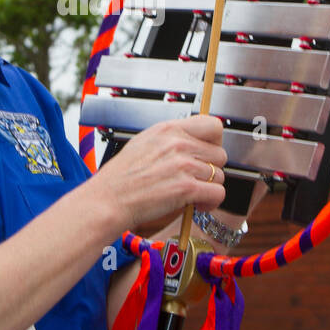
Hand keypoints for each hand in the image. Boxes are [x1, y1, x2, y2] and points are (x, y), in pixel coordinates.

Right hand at [90, 115, 226, 233]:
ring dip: (209, 187)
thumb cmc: (121, 176)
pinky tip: (196, 204)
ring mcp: (183, 165)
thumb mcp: (144, 142)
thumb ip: (171, 139)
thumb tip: (193, 142)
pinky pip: (218, 192)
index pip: (213, 125)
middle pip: (220, 154)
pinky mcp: (186, 188)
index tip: (208, 153)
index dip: (215, 142)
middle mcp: (178, 144)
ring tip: (192, 194)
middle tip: (196, 179)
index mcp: (169, 129)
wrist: (109, 199)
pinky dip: (211, 202)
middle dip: (211, 169)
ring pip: (219, 175)